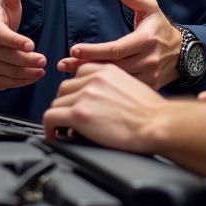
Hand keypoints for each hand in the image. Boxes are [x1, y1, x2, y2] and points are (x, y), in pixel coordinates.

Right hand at [0, 0, 45, 89]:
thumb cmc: (1, 23)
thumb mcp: (8, 5)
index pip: (3, 37)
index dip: (16, 41)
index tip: (31, 45)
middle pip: (9, 57)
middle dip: (28, 60)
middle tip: (44, 60)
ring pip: (10, 72)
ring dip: (28, 72)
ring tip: (42, 68)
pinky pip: (9, 83)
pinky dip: (23, 81)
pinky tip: (34, 75)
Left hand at [44, 62, 167, 152]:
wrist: (156, 123)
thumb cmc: (150, 111)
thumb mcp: (131, 85)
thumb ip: (111, 86)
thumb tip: (99, 100)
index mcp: (107, 69)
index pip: (78, 73)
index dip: (74, 90)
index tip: (73, 100)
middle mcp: (94, 78)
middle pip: (65, 88)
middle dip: (66, 104)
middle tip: (69, 119)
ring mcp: (85, 95)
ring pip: (56, 103)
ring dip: (59, 116)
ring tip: (63, 129)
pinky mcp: (79, 114)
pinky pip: (51, 117)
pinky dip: (49, 128)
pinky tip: (55, 135)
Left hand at [56, 0, 181, 88]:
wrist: (184, 53)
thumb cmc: (162, 29)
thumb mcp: (151, 9)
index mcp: (146, 40)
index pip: (116, 49)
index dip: (94, 51)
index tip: (74, 50)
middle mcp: (148, 60)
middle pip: (111, 66)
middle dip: (85, 65)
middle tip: (63, 64)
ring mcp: (149, 76)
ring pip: (116, 80)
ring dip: (92, 77)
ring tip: (69, 74)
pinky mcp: (148, 87)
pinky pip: (124, 88)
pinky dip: (106, 88)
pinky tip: (89, 83)